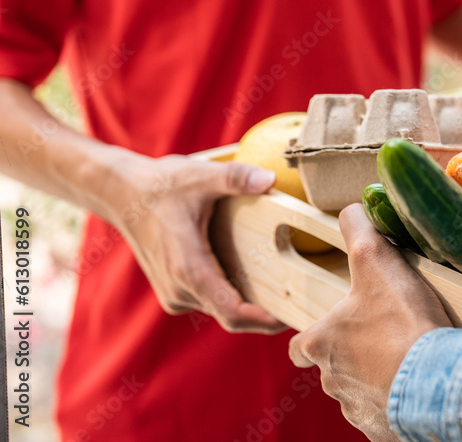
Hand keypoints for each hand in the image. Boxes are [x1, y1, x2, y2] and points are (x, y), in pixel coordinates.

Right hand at [110, 154, 286, 333]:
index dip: (262, 321)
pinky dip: (234, 296)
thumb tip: (270, 179)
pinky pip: (211, 302)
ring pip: (221, 310)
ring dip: (250, 306)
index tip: (291, 317)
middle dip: (265, 317)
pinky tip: (260, 281)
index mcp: (188, 268)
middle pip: (231, 317)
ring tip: (290, 293)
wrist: (122, 193)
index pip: (230, 311)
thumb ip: (237, 178)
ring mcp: (175, 294)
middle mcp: (180, 289)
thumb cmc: (162, 185)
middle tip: (304, 307)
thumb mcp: (201, 175)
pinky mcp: (175, 291)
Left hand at [288, 204, 451, 438]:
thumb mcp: (376, 259)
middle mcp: (332, 379)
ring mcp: (357, 407)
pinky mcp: (383, 429)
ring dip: (377, 378)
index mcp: (322, 343)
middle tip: (384, 337)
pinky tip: (419, 383)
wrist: (436, 380)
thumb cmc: (401, 321)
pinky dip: (398, 400)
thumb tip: (350, 208)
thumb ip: (358, 229)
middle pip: (334, 368)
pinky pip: (386, 414)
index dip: (312, 336)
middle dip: (354, 355)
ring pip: (359, 391)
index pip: (300, 345)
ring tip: (407, 359)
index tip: (330, 329)